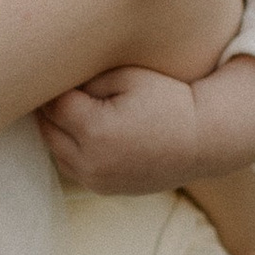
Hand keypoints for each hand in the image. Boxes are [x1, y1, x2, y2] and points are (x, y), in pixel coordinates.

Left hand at [38, 48, 254, 196]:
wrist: (205, 140)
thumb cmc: (169, 98)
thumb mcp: (127, 77)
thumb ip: (85, 77)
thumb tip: (50, 77)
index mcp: (96, 131)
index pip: (53, 103)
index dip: (50, 82)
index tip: (50, 65)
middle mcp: (91, 162)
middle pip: (48, 128)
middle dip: (49, 105)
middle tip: (51, 80)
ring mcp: (96, 180)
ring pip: (55, 149)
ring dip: (56, 127)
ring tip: (65, 101)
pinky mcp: (103, 189)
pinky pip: (71, 165)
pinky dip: (69, 147)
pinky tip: (79, 125)